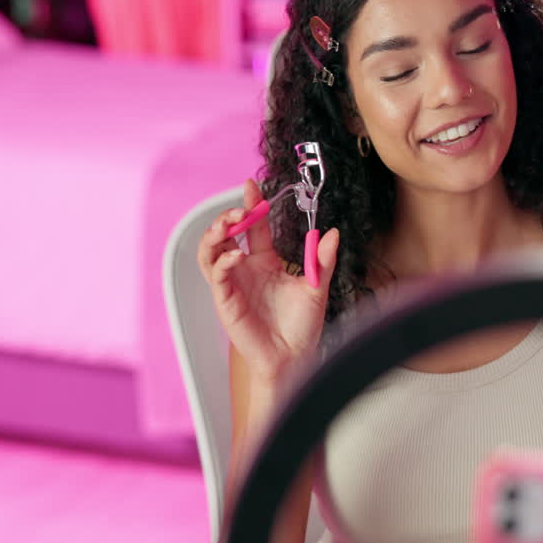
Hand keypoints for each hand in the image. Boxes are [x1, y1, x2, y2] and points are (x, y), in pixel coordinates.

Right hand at [197, 179, 339, 383]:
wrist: (294, 357)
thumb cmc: (302, 326)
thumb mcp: (317, 286)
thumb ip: (323, 259)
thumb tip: (332, 232)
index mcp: (265, 261)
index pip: (252, 226)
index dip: (250, 204)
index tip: (252, 185)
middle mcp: (245, 269)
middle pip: (224, 234)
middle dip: (227, 216)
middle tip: (240, 207)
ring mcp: (233, 284)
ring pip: (210, 251)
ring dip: (215, 234)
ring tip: (229, 223)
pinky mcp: (226, 301)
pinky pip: (217, 276)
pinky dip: (223, 262)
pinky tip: (235, 256)